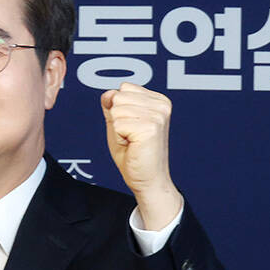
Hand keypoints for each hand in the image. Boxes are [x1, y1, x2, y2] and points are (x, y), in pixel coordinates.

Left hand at [101, 82, 181, 229]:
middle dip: (117, 120)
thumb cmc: (134, 155)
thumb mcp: (118, 125)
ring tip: (132, 142)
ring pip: (117, 110)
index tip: (131, 128)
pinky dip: (119, 138)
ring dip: (118, 130)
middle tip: (130, 137)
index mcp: (157, 101)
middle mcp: (161, 105)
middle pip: (118, 97)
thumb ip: (112, 107)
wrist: (147, 180)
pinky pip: (118, 124)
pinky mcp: (151, 127)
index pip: (123, 89)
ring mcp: (158, 115)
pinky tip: (133, 146)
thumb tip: (108, 94)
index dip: (118, 111)